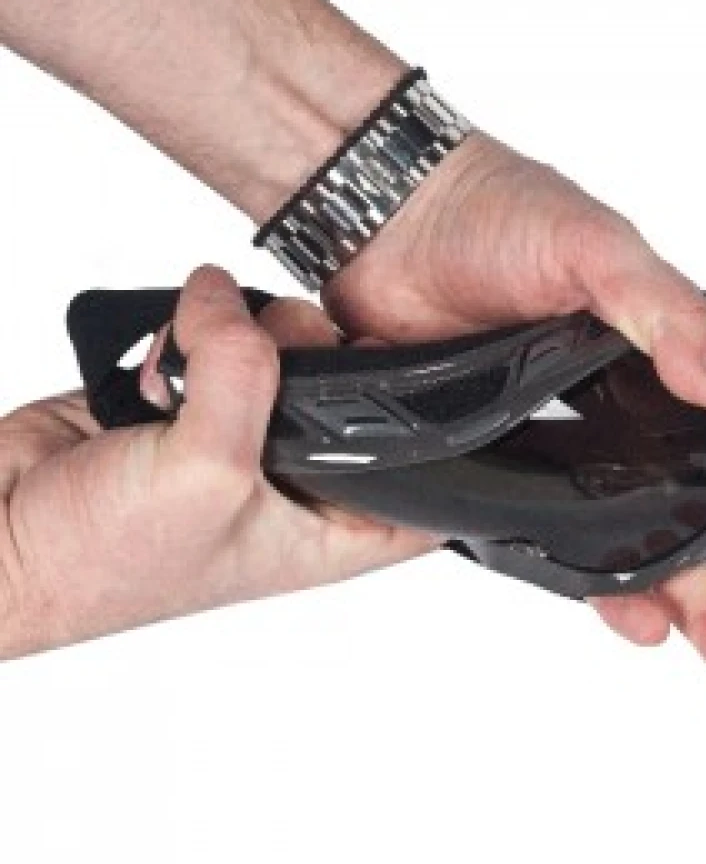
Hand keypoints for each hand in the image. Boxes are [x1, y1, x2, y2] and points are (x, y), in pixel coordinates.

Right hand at [0, 267, 433, 659]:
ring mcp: (244, 437)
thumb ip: (243, 379)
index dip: (447, 437)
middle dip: (326, 356)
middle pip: (359, 393)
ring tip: (199, 363)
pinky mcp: (192, 400)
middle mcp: (297, 484)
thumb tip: (231, 303)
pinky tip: (163, 365)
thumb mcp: (204, 475)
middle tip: (284, 353)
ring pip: (288, 353)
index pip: (428, 489)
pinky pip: (220, 338)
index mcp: (329, 531)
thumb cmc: (100, 561)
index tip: (428, 379)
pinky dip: (194, 332)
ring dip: (250, 336)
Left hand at [324, 133, 705, 696]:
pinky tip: (640, 622)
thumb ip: (663, 311)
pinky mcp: (512, 468)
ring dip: (697, 599)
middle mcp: (630, 406)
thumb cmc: (496, 210)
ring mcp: (573, 442)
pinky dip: (606, 587)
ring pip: (652, 537)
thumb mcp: (593, 247)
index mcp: (666, 351)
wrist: (391, 222)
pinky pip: (568, 542)